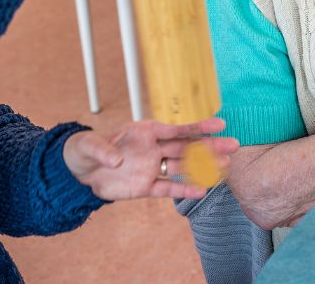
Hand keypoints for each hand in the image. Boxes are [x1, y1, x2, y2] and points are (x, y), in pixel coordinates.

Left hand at [63, 117, 238, 200]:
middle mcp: (153, 148)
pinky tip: (201, 191)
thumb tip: (116, 161)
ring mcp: (152, 167)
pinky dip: (183, 191)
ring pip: (183, 167)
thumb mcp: (90, 146)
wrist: (81, 171)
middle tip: (234, 146)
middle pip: (187, 147)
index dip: (198, 126)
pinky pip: (168, 189)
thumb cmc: (87, 149)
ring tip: (226, 167)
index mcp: (145, 131)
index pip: (176, 128)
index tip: (220, 123)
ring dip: (203, 167)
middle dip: (210, 146)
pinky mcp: (146, 186)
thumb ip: (103, 150)